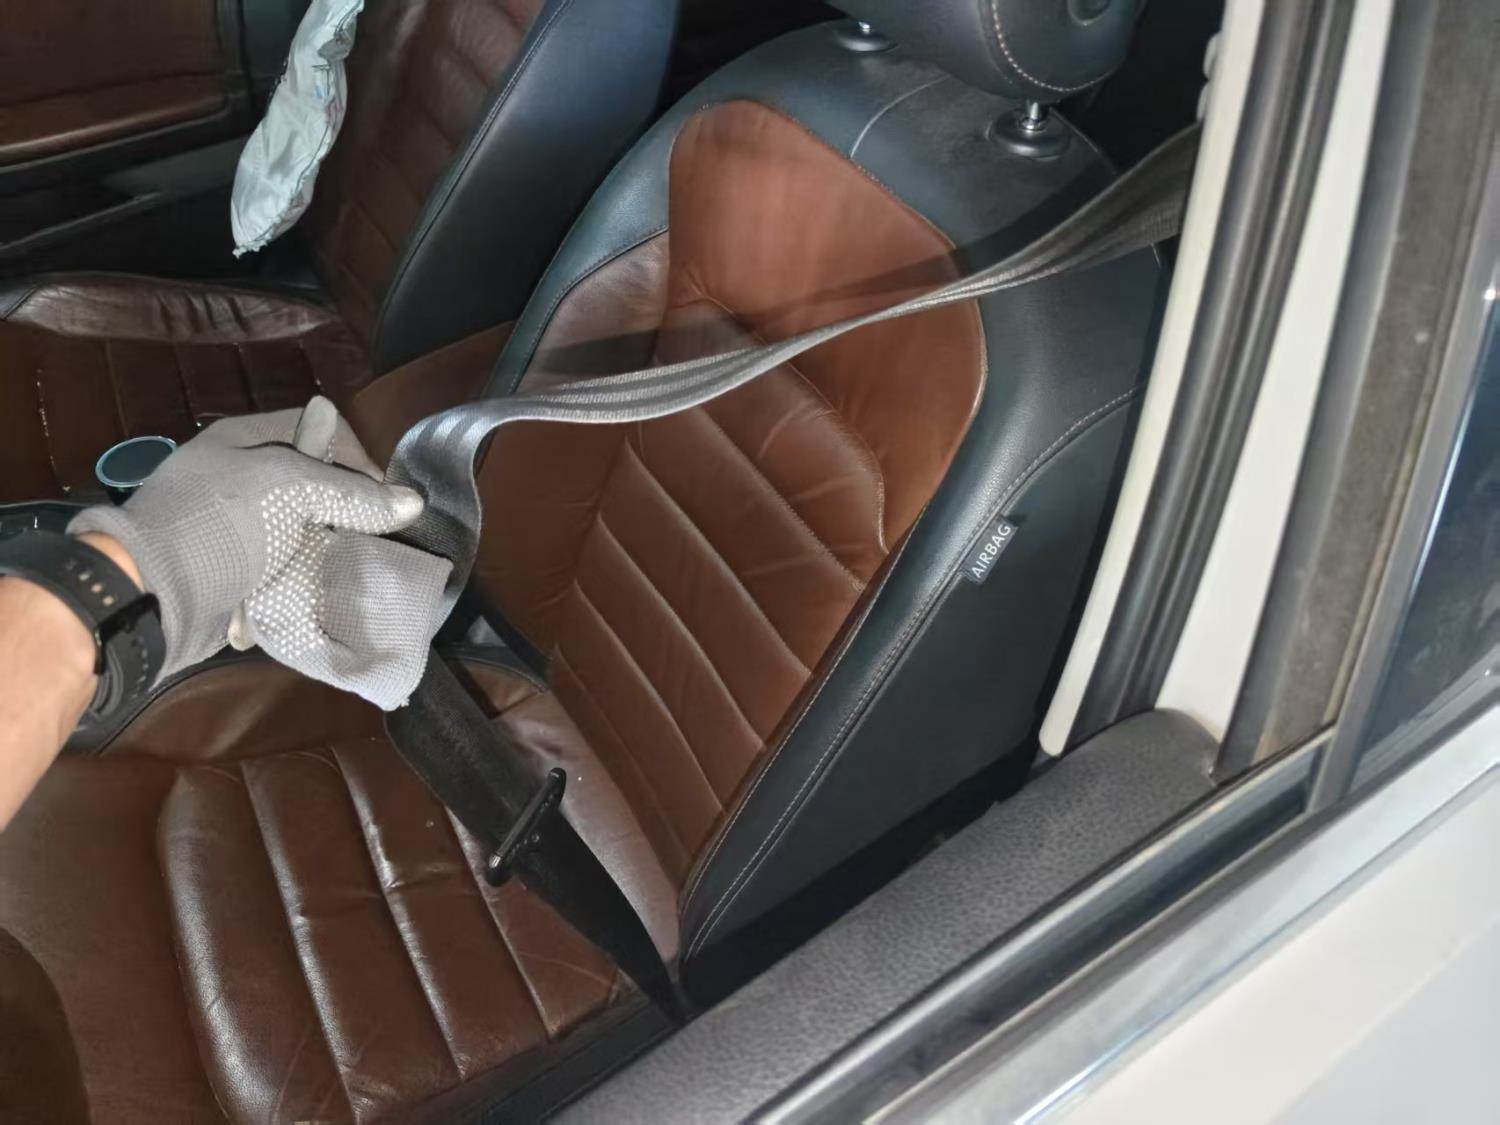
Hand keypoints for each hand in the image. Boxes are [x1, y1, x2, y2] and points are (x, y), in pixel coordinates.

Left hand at [69, 398, 450, 708]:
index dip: (358, 459)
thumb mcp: (290, 490)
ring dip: (327, 552)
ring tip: (358, 568)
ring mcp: (234, 529)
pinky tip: (323, 592)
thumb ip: (352, 495)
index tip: (386, 498)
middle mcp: (238, 479)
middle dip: (347, 513)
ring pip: (302, 534)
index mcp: (244, 440)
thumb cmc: (218, 523)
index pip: (319, 431)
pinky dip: (302, 583)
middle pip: (314, 487)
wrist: (150, 595)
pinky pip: (283, 573)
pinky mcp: (234, 574)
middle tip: (378, 537)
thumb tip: (412, 502)